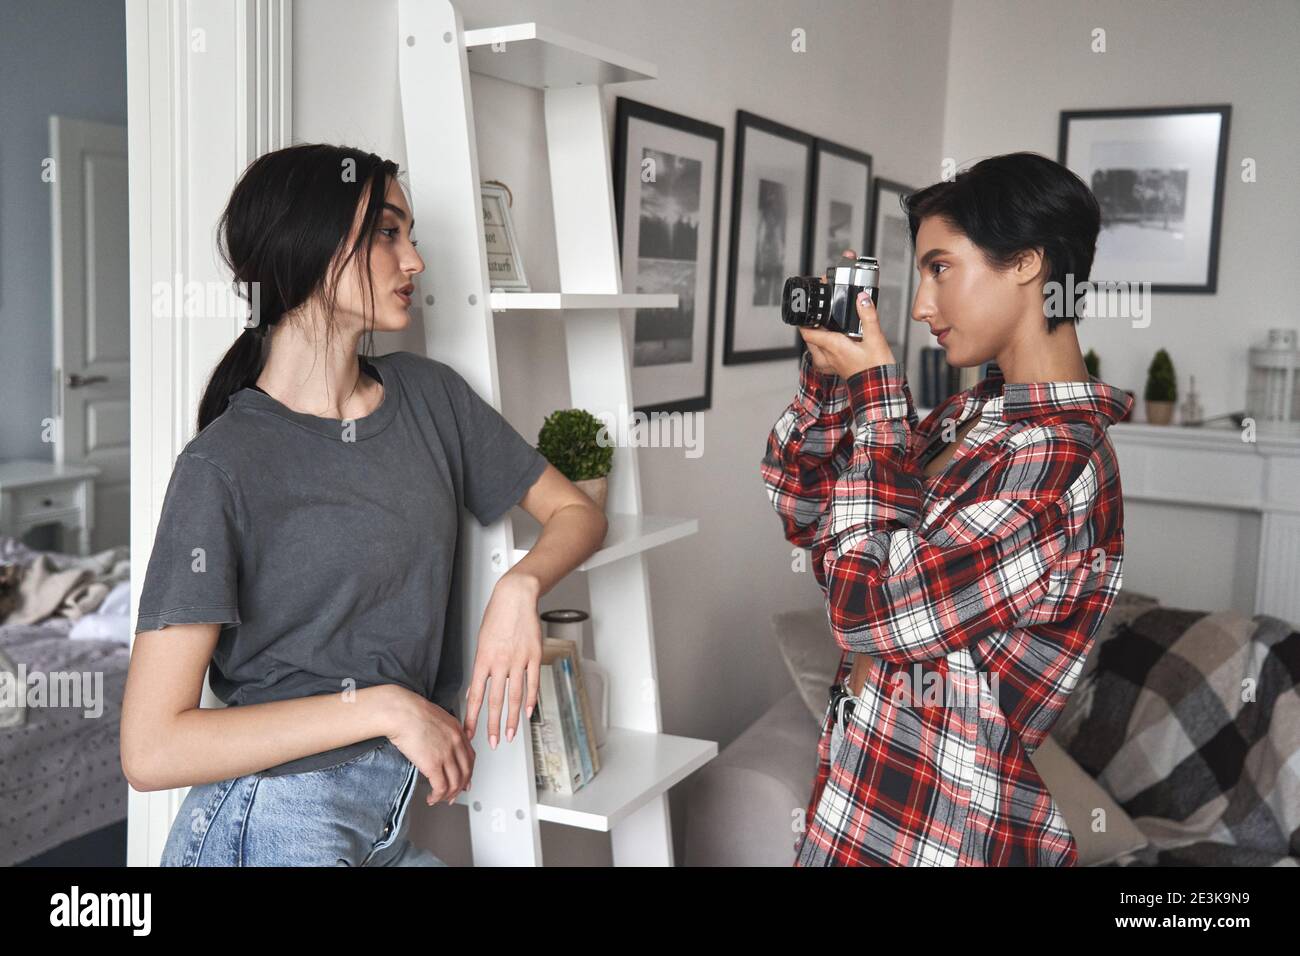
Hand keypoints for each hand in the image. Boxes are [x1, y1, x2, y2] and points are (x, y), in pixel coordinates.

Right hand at [383, 687, 475, 806]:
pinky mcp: (433, 764)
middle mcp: (456, 743)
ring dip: (448, 795)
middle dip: (460, 787)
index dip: (468, 772)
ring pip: (455, 782)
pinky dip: (438, 796)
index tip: (465, 781)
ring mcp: (446, 754)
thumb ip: (441, 731)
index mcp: (457, 731)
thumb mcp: (434, 718)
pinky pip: (441, 787)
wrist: (400, 712)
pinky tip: (432, 798)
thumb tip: (437, 743)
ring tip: (440, 799)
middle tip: (453, 795)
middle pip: (466, 772)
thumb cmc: (410, 712)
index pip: (470, 757)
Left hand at [463, 574, 542, 750]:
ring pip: (515, 695)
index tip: (470, 733)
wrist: (515, 597)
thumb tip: (473, 691)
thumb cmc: (497, 617)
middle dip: (492, 724)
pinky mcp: (534, 656)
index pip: (476, 695)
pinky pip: (533, 682)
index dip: (472, 717)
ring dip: (511, 718)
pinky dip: (531, 699)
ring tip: (509, 734)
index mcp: (484, 659)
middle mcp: (500, 662)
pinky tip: (527, 713)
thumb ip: (479, 669)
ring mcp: (519, 660)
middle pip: (496, 700)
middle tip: (492, 742)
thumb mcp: (481, 642)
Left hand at [801, 247, 896, 378]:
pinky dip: (822, 350)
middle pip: (809, 339)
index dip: (805, 319)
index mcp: (834, 346)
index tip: (810, 308)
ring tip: (823, 328)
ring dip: (815, 338)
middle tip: (818, 316)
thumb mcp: (876, 337)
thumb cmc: (877, 367)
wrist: (880, 388)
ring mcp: (830, 364)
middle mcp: (828, 356)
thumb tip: (861, 298)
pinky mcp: (835, 369)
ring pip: (813, 349)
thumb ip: (868, 316)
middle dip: (810, 326)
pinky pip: (821, 358)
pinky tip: (830, 346)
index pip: (808, 332)